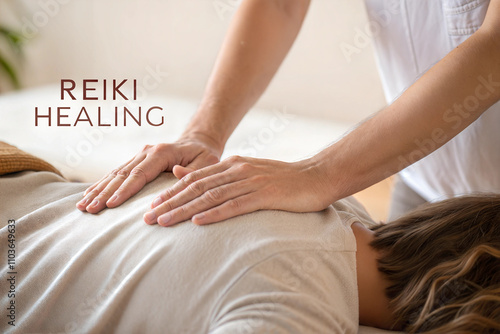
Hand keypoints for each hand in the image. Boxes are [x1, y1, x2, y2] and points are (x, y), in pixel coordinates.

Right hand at [76, 136, 220, 212]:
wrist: (198, 143)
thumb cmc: (204, 156)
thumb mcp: (206, 162)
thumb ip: (194, 170)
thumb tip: (176, 173)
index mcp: (162, 153)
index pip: (139, 174)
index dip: (125, 190)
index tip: (111, 205)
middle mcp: (147, 152)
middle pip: (122, 174)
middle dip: (105, 193)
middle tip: (90, 210)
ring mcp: (140, 155)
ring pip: (115, 174)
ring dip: (99, 190)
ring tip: (83, 206)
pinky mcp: (136, 161)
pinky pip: (117, 174)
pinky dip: (102, 185)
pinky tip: (89, 196)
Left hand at [143, 155, 331, 225]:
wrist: (316, 176)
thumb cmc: (282, 179)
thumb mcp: (247, 172)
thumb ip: (217, 174)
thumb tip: (183, 173)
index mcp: (232, 164)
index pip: (194, 179)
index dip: (171, 192)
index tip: (151, 206)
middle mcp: (237, 170)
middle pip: (196, 187)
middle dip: (169, 203)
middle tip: (147, 218)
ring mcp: (251, 182)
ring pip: (211, 196)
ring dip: (184, 210)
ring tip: (163, 222)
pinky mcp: (265, 195)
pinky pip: (235, 205)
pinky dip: (215, 214)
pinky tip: (198, 222)